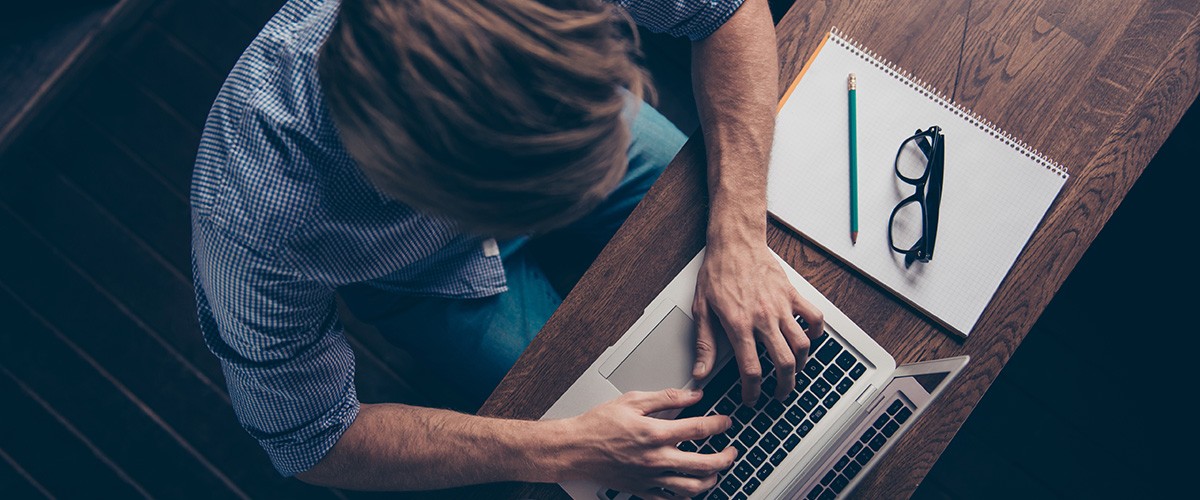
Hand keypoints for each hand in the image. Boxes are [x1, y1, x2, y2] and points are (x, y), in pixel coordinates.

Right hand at [557, 388, 736, 498]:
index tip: (727, 422)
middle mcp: (656, 458)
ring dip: (711, 480)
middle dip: (725, 458)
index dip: (719, 424)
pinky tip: (691, 490)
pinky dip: (685, 497)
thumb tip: (693, 395)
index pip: (699, 429)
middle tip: (732, 452)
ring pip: (691, 487)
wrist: (575, 448)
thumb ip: (666, 398)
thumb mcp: (632, 400)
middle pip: (703, 464)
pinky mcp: (641, 489)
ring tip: (716, 472)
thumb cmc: (599, 424)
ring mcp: (650, 477)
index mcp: (655, 433)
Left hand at [692, 242, 824, 404]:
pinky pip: (814, 317)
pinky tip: (808, 338)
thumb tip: (701, 371)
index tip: (751, 398)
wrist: (735, 242)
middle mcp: (763, 319)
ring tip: (794, 372)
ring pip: (802, 345)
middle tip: (778, 393)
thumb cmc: (717, 272)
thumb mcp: (701, 309)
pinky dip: (816, 332)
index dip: (753, 391)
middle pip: (783, 363)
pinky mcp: (792, 294)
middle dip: (783, 386)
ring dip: (801, 364)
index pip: (751, 370)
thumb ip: (704, 343)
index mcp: (739, 325)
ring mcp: (781, 307)